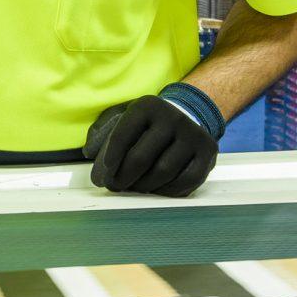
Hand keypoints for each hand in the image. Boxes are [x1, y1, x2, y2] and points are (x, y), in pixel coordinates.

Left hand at [82, 85, 221, 197]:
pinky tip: (156, 190)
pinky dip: (168, 190)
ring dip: (143, 186)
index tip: (102, 176)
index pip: (122, 136)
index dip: (109, 160)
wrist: (188, 115)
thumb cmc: (147, 123)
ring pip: (163, 172)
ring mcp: (193, 134)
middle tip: (114, 187)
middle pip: (141, 158)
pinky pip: (186, 180)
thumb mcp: (123, 115)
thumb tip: (89, 152)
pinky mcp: (208, 151)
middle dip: (123, 178)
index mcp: (147, 106)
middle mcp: (172, 117)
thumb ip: (102, 130)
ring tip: (134, 188)